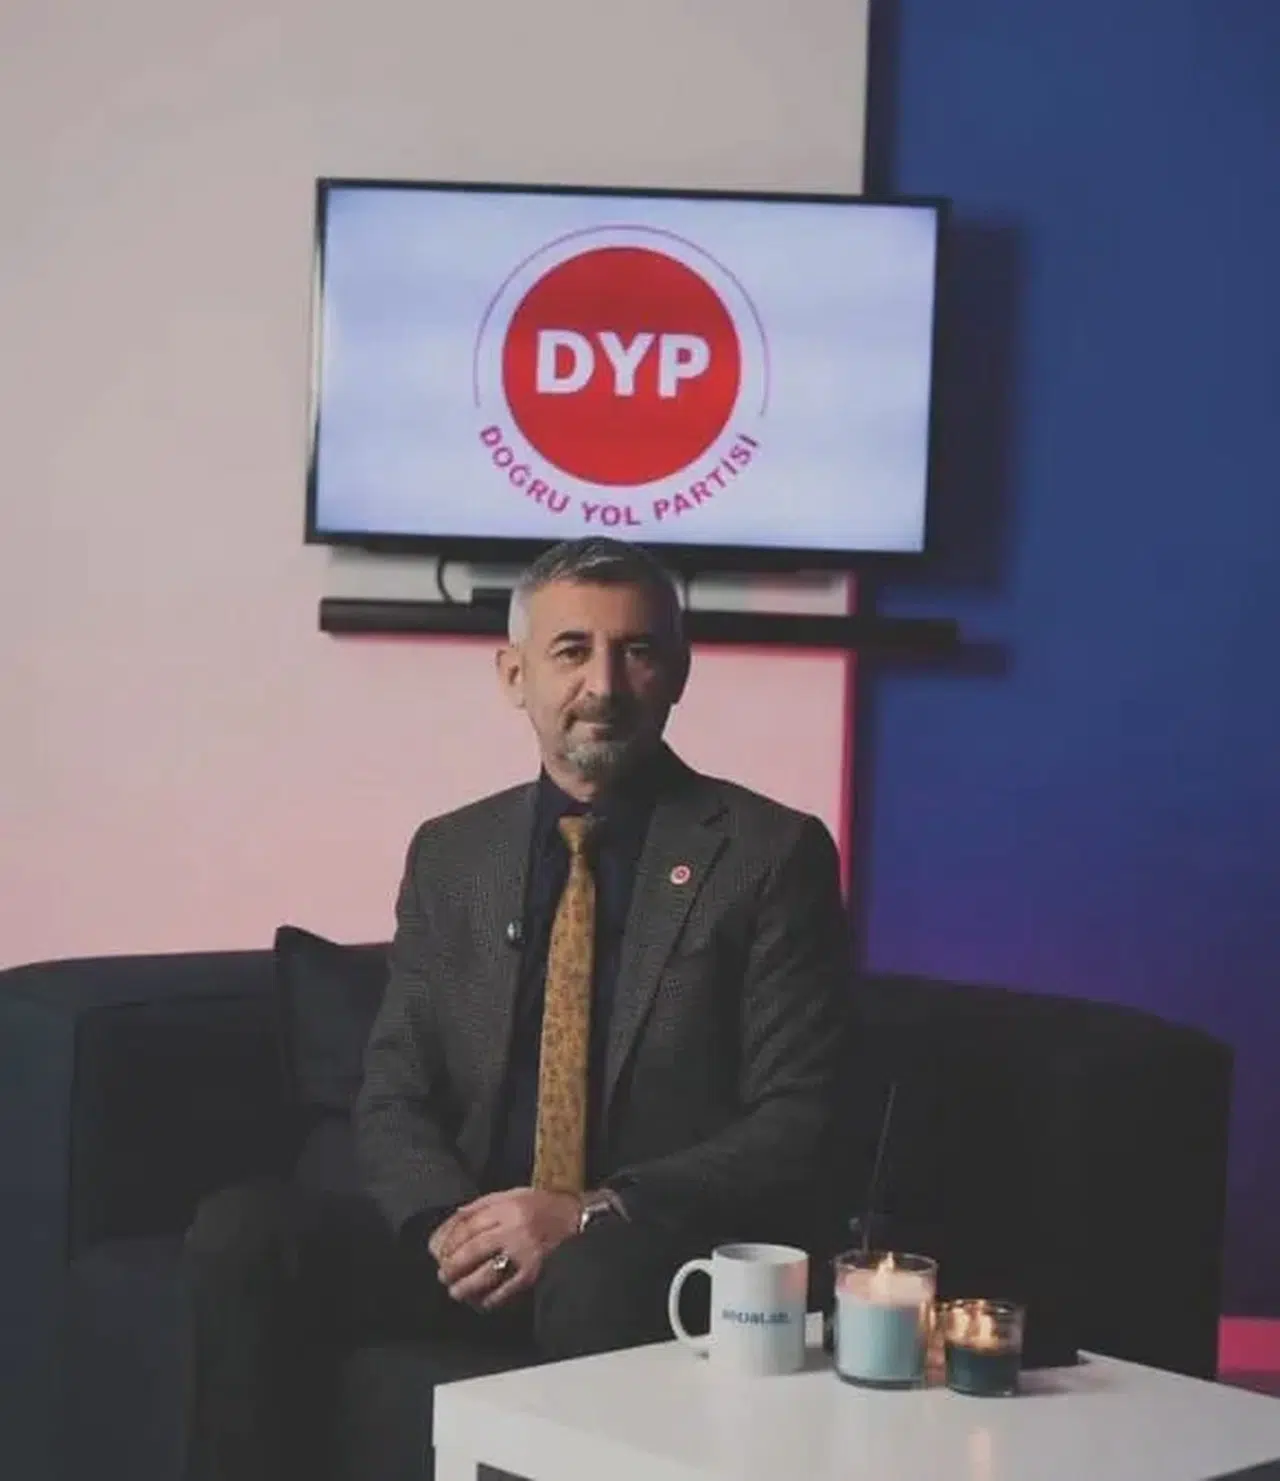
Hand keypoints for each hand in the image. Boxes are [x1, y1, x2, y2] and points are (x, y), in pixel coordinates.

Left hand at [429, 1188, 581, 1309]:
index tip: (440, 1252)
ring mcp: (525, 1251)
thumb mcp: (514, 1194)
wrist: (579, 1219)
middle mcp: (514, 1228)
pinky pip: (508, 1288)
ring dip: (467, 1285)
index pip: (469, 1224)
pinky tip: (483, 1302)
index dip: (450, 1241)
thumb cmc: (544, 1205)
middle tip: (443, 1275)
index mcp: (507, 1206)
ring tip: (456, 1292)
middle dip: (453, 1265)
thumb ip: (485, 1204)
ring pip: (487, 1272)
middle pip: (474, 1249)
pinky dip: (493, 1298)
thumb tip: (455, 1219)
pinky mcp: (535, 1271)